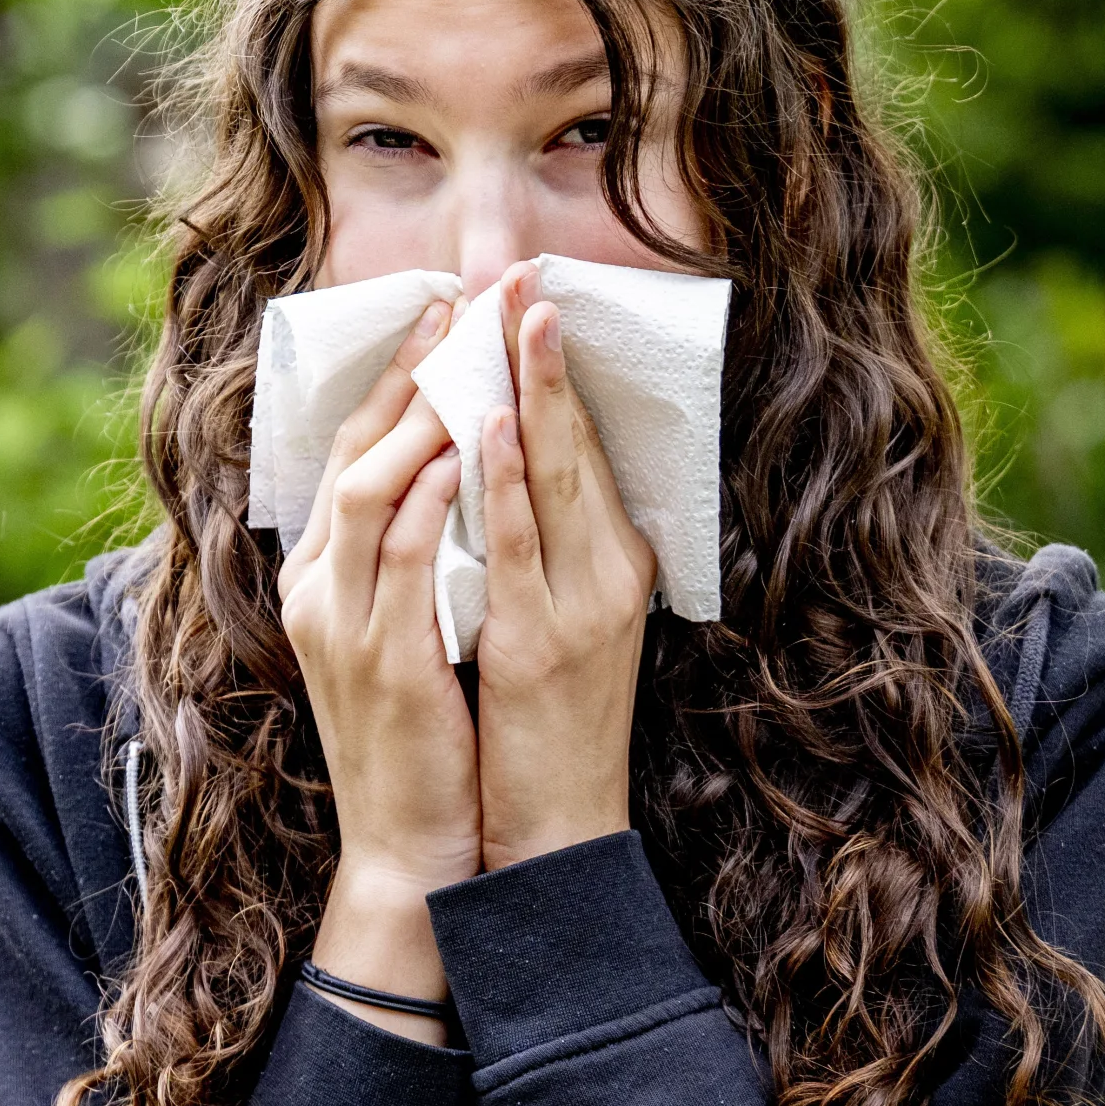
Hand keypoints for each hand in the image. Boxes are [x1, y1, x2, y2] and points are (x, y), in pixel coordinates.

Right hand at [277, 298, 474, 1038]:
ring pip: (369, 490)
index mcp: (321, 580)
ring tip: (468, 352)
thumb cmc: (422, 744)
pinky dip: (431, 496)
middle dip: (406, 371)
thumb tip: (455, 485)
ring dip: (422, 414)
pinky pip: (401, 557)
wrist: (410, 850)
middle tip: (461, 303)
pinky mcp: (381, 657)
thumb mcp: (405, 638)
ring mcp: (342, 622)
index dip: (391, 381)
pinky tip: (464, 450)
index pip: (347, 456)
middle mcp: (318, 589)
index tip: (440, 317)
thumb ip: (412, 565)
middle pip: (350, 451)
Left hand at [469, 264, 658, 869]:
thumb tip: (501, 476)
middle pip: (577, 443)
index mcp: (610, 564)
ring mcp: (580, 606)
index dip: (553, 372)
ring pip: (556, 478)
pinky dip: (508, 479)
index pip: (580, 447)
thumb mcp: (550, 622)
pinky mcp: (545, 642)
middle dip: (547, 357)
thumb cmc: (545, 730)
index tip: (529, 300)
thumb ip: (537, 553)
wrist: (556, 829)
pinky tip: (495, 426)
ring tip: (517, 320)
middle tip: (526, 276)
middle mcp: (607, 574)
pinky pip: (518, 544)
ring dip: (536, 394)